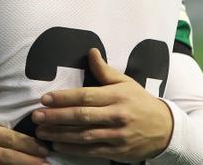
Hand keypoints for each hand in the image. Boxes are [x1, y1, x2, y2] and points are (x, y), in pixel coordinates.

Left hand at [31, 49, 172, 161]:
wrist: (166, 130)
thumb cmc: (140, 102)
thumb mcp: (126, 83)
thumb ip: (105, 70)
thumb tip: (91, 51)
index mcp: (117, 95)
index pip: (86, 95)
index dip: (64, 97)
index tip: (45, 98)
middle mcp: (117, 115)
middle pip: (82, 116)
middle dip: (57, 116)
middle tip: (36, 116)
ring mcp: (117, 135)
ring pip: (84, 135)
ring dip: (60, 134)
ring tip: (41, 131)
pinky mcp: (118, 151)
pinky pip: (92, 151)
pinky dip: (73, 149)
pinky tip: (57, 145)